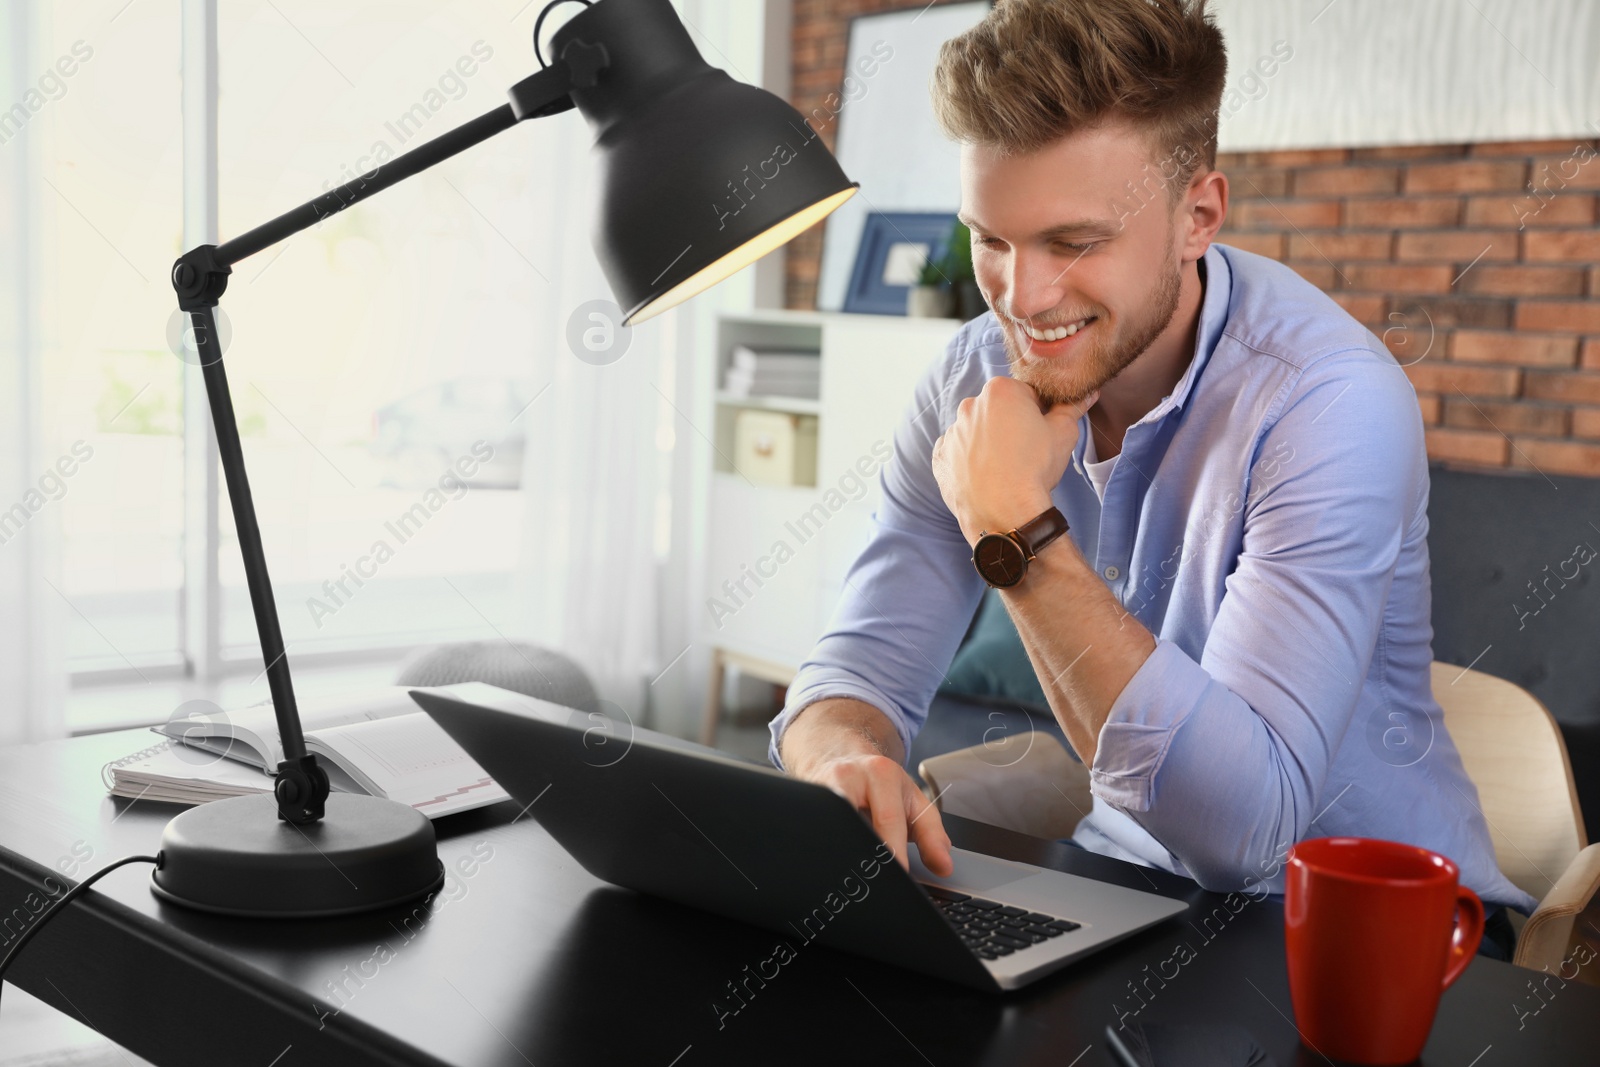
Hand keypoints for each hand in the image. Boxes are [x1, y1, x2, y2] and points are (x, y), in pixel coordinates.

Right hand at [780, 699, 953, 875]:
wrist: (839, 755)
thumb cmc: (878, 783)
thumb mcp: (912, 800)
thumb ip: (932, 834)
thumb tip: (944, 866)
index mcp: (880, 773)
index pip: (887, 819)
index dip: (893, 852)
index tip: (899, 876)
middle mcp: (846, 776)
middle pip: (854, 824)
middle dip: (864, 857)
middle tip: (874, 880)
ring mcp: (818, 788)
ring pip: (829, 828)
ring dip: (842, 853)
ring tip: (852, 870)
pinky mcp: (800, 799)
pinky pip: (812, 829)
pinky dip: (824, 849)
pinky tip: (832, 857)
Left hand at [931, 378, 1096, 544]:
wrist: (1005, 514)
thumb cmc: (1035, 470)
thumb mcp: (1064, 434)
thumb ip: (1072, 407)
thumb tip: (1086, 393)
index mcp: (1000, 390)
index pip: (1025, 393)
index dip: (1038, 413)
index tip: (1041, 433)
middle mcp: (970, 406)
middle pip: (997, 410)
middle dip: (1010, 425)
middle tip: (1025, 453)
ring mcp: (952, 432)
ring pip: (976, 431)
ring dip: (988, 443)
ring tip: (1005, 469)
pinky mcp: (940, 457)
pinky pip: (957, 453)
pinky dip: (969, 461)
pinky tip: (985, 477)